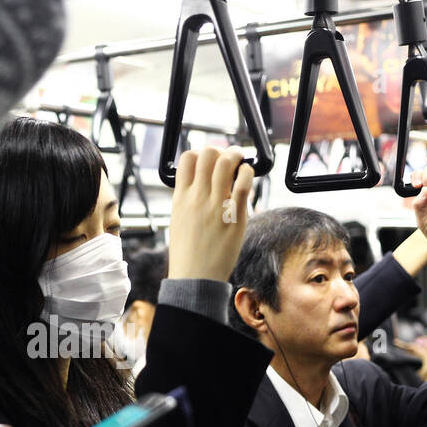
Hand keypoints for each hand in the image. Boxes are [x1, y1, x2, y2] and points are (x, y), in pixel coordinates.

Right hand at [167, 147, 254, 281]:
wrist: (195, 277)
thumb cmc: (188, 252)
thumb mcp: (178, 220)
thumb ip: (187, 198)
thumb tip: (199, 182)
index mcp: (180, 198)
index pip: (187, 158)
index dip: (200, 153)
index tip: (209, 160)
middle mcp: (197, 197)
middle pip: (207, 154)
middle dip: (220, 150)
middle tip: (228, 158)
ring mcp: (216, 205)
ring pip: (226, 162)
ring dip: (236, 156)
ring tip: (240, 161)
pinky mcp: (235, 215)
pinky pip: (244, 183)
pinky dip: (248, 172)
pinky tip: (247, 176)